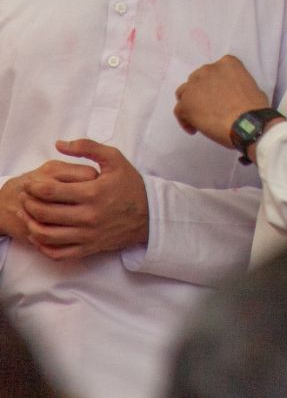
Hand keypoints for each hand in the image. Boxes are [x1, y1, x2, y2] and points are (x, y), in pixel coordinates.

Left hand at [20, 141, 147, 259]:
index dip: (33, 187)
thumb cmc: (130, 185)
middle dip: (28, 203)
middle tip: (25, 197)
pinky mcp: (88, 248)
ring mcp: (87, 235)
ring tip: (27, 214)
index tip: (30, 183)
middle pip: (44, 213)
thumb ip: (87, 147)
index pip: (50, 192)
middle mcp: (88, 216)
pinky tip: (38, 234)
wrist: (150, 214)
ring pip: (46, 235)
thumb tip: (59, 144)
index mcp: (93, 193)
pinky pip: (58, 253)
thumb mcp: (114, 159)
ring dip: (30, 224)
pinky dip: (42, 246)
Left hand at [174, 55, 269, 148]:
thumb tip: (234, 95)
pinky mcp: (185, 103)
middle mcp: (208, 70)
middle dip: (201, 92)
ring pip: (184, 93)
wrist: (247, 123)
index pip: (216, 70)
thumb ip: (238, 85)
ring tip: (199, 117)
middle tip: (209, 106)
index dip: (216, 84)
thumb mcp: (253, 87)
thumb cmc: (255, 108)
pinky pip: (179, 111)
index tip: (220, 95)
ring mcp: (194, 86)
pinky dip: (185, 120)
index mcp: (227, 63)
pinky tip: (194, 129)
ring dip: (191, 102)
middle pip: (198, 79)